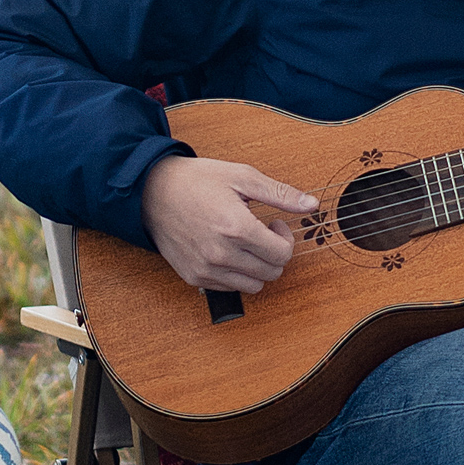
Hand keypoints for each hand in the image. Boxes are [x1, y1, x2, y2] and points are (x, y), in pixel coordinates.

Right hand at [141, 155, 318, 292]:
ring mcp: (206, 269)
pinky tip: (227, 251)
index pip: (282, 254)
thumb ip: (280, 194)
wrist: (151, 191)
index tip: (273, 224)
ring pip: (254, 285)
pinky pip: (230, 288)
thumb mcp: (242, 177)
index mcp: (236, 227)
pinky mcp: (194, 277)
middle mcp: (221, 254)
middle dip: (274, 253)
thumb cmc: (196, 180)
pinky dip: (237, 274)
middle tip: (261, 232)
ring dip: (257, 266)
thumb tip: (312, 204)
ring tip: (244, 243)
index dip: (285, 238)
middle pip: (272, 272)